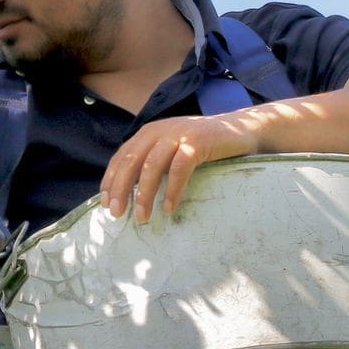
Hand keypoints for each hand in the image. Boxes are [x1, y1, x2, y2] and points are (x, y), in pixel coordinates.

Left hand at [100, 111, 261, 223]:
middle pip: (131, 162)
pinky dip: (172, 190)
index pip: (121, 157)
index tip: (105, 204)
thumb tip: (129, 193)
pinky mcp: (198, 142)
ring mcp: (178, 134)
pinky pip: (179, 169)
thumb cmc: (204, 147)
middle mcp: (159, 131)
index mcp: (148, 133)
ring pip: (152, 166)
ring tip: (142, 218)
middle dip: (121, 190)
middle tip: (117, 214)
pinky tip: (168, 208)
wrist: (242, 130)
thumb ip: (153, 163)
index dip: (111, 181)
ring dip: (144, 195)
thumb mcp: (171, 151)